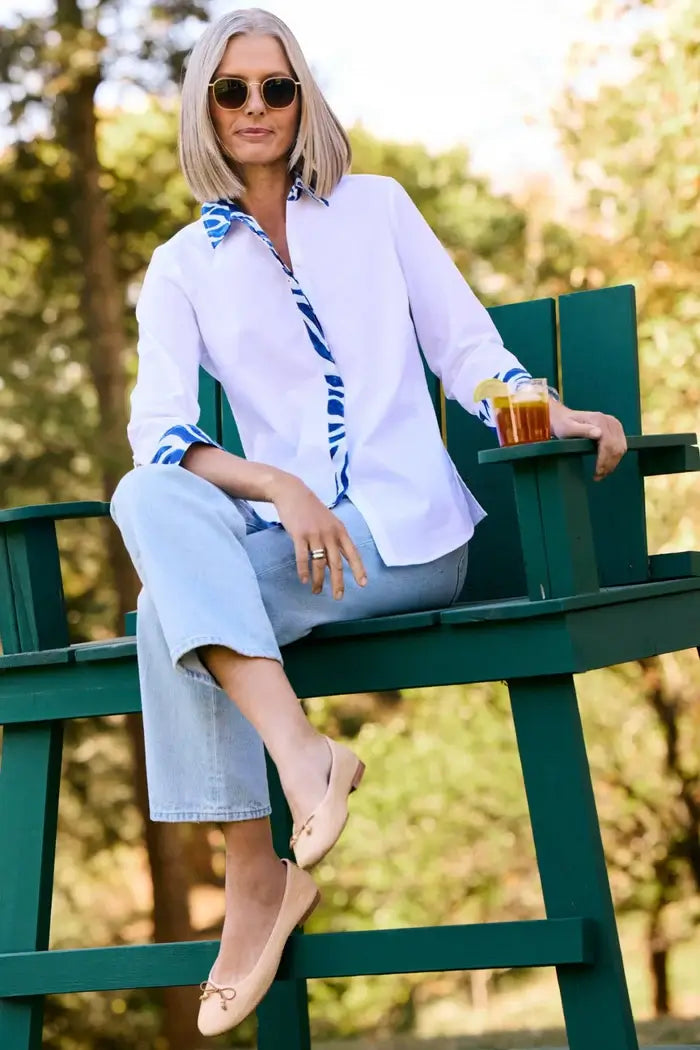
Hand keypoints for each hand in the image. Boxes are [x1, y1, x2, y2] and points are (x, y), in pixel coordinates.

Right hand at [267, 473, 367, 597]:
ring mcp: (315, 534)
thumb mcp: (328, 523)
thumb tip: (333, 564)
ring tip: (317, 591)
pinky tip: (303, 580)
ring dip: (318, 580)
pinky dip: (303, 571)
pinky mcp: (299, 535)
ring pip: (319, 563)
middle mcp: (330, 533)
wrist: (292, 493)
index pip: (352, 553)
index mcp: (340, 530)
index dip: (358, 569)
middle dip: (338, 582)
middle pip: (336, 563)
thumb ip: (333, 541)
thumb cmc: (311, 510)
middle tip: (338, 597)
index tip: (363, 584)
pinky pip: (303, 557)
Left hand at [549, 401, 626, 480]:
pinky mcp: (616, 429)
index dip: (604, 459)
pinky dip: (615, 458)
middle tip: (598, 477)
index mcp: (599, 420)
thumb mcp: (568, 428)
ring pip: (621, 448)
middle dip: (609, 464)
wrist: (564, 418)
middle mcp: (610, 421)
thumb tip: (599, 434)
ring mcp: (615, 424)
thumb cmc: (563, 425)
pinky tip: (607, 466)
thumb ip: (582, 430)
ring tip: (602, 474)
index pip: (608, 443)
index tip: (597, 472)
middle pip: (616, 447)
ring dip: (613, 463)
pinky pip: (621, 446)